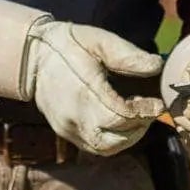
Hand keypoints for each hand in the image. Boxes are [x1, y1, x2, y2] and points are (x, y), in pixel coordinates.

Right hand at [23, 21, 163, 154]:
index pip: (121, 116)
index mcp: (84, 92)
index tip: (157, 103)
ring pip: (105, 149)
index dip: (144, 112)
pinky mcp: (65, 133)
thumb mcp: (99, 41)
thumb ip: (128, 55)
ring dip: (128, 138)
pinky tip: (120, 124)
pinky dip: (113, 141)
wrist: (32, 56)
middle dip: (139, 128)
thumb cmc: (69, 45)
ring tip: (136, 119)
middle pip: (115, 139)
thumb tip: (157, 67)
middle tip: (148, 110)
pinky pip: (93, 148)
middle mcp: (74, 116)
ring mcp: (67, 128)